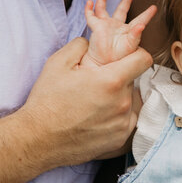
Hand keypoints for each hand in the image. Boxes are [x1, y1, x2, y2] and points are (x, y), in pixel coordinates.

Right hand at [20, 36, 151, 166]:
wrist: (37, 140)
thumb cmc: (46, 101)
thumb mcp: (58, 62)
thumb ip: (81, 45)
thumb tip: (94, 42)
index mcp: (112, 81)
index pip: (143, 59)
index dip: (135, 53)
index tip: (123, 57)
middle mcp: (122, 103)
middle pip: (133, 81)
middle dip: (119, 77)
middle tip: (96, 82)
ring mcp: (123, 124)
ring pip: (130, 101)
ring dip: (118, 98)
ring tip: (94, 102)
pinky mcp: (119, 139)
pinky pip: (126, 120)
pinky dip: (116, 116)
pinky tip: (96, 117)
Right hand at [82, 0, 156, 67]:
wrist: (105, 62)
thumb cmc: (119, 57)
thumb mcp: (131, 45)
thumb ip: (136, 35)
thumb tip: (141, 26)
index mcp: (128, 30)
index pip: (140, 19)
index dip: (147, 14)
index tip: (154, 8)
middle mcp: (117, 26)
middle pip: (122, 10)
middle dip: (126, 1)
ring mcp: (106, 25)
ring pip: (103, 9)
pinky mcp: (96, 27)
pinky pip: (91, 16)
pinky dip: (89, 9)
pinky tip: (89, 2)